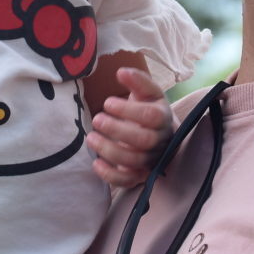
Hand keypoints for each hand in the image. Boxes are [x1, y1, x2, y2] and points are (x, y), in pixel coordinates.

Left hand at [86, 66, 174, 189]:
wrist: (157, 132)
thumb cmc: (147, 107)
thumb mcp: (146, 92)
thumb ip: (137, 80)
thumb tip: (121, 72)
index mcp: (163, 117)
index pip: (152, 116)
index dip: (128, 110)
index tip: (108, 102)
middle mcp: (161, 141)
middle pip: (144, 141)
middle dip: (117, 130)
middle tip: (96, 119)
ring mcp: (151, 160)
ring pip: (134, 162)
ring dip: (109, 150)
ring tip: (90, 138)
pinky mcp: (140, 174)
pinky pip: (128, 181)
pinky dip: (110, 175)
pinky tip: (95, 163)